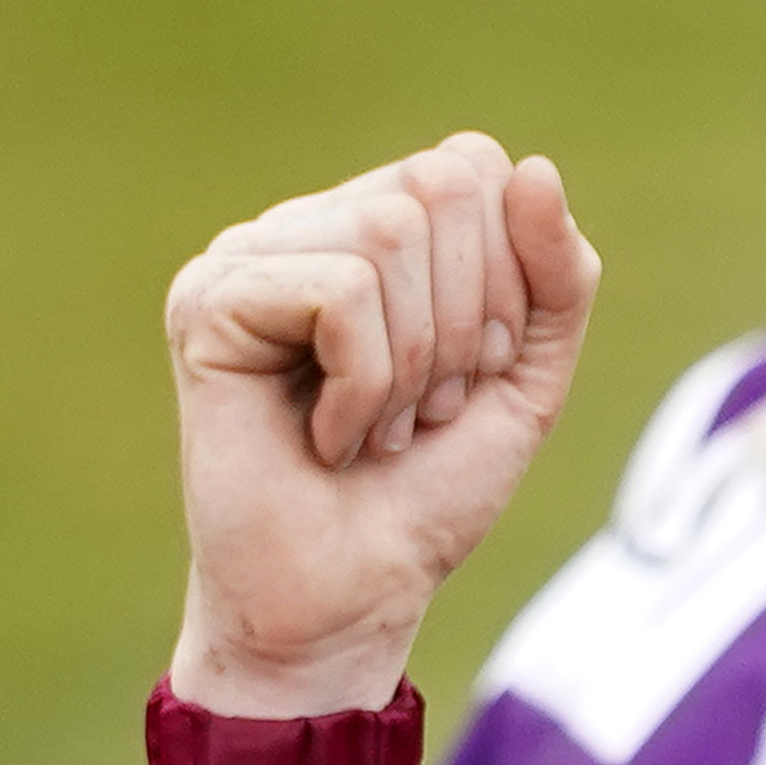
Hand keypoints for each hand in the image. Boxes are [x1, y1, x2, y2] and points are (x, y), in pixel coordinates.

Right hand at [163, 134, 598, 716]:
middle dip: (467, 320)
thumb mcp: (526, 376)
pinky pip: (341, 293)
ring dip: (415, 363)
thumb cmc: (428, 493)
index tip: (476, 373)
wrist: (352, 597)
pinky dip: (366, 384)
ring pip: (389, 235)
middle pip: (441, 186)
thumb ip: (556, 276)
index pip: (478, 167)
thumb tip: (532, 167)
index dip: (512, 277)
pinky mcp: (208, 300)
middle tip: (425, 408)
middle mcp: (305, 225)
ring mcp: (247, 256)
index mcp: (376, 226)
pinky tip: (330, 439)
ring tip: (377, 429)